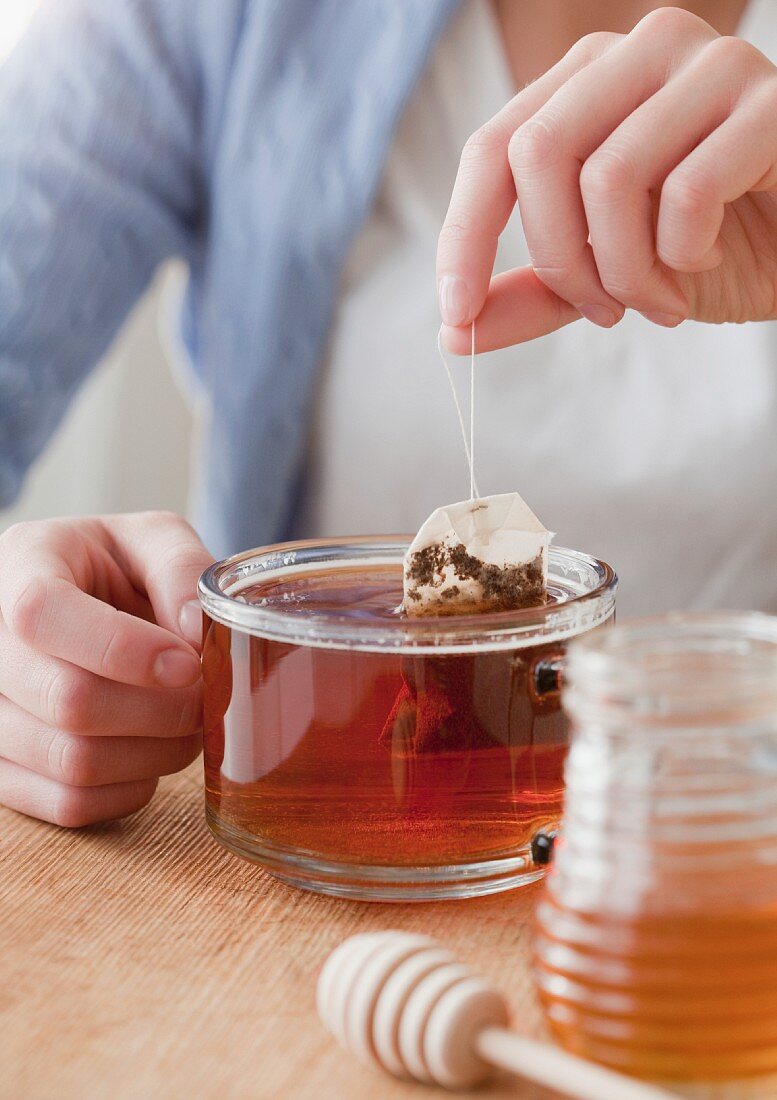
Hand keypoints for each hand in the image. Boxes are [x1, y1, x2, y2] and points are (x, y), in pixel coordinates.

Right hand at [0, 512, 212, 825]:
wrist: (81, 604)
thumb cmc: (114, 568)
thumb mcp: (150, 539)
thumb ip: (179, 568)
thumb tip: (197, 628)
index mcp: (20, 566)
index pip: (41, 614)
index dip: (123, 649)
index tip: (189, 663)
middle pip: (67, 700)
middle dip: (163, 710)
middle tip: (206, 698)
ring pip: (72, 761)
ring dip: (156, 753)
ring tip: (188, 724)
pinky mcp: (3, 768)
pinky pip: (68, 804)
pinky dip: (130, 789)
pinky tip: (149, 753)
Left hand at [437, 6, 776, 351]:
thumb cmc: (712, 246)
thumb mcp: (607, 276)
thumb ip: (535, 295)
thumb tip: (453, 334)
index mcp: (588, 79)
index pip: (492, 147)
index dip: (463, 235)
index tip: (454, 314)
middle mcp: (641, 51)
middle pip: (538, 154)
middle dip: (560, 260)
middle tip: (605, 312)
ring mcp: (708, 64)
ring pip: (609, 177)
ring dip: (627, 272)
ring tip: (662, 298)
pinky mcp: (769, 101)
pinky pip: (687, 192)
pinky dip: (685, 255)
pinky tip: (707, 260)